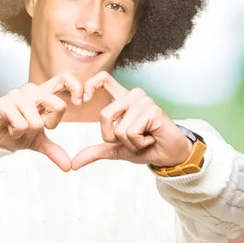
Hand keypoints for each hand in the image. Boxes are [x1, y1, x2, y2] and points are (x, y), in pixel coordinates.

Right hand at [0, 72, 83, 171]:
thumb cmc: (12, 131)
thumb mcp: (36, 141)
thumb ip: (54, 150)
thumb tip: (69, 167)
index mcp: (43, 93)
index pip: (64, 79)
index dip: (76, 88)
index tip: (80, 102)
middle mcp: (32, 90)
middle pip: (59, 106)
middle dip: (49, 124)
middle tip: (35, 126)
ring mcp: (18, 95)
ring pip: (38, 121)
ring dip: (27, 131)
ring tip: (17, 127)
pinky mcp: (4, 103)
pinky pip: (22, 125)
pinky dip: (16, 133)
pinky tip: (8, 127)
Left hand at [71, 71, 192, 170]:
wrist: (169, 156)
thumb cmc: (146, 147)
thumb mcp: (117, 150)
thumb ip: (97, 151)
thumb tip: (74, 163)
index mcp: (122, 99)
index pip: (103, 79)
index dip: (89, 85)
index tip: (81, 100)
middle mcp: (132, 96)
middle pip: (104, 116)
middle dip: (114, 138)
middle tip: (133, 139)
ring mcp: (143, 102)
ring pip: (119, 129)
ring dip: (130, 143)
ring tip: (144, 139)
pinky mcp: (152, 110)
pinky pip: (131, 133)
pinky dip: (139, 143)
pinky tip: (151, 138)